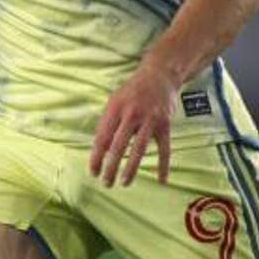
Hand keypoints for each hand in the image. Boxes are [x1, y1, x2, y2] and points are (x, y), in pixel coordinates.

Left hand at [90, 62, 175, 185]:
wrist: (159, 75)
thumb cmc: (132, 91)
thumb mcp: (114, 101)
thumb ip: (108, 123)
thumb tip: (99, 150)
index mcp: (115, 108)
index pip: (102, 137)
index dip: (96, 157)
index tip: (93, 172)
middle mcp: (132, 113)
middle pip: (118, 146)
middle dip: (111, 167)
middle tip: (106, 183)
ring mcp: (150, 119)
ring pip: (139, 149)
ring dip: (131, 168)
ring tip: (124, 183)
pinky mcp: (165, 124)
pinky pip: (164, 148)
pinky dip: (163, 165)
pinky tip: (161, 180)